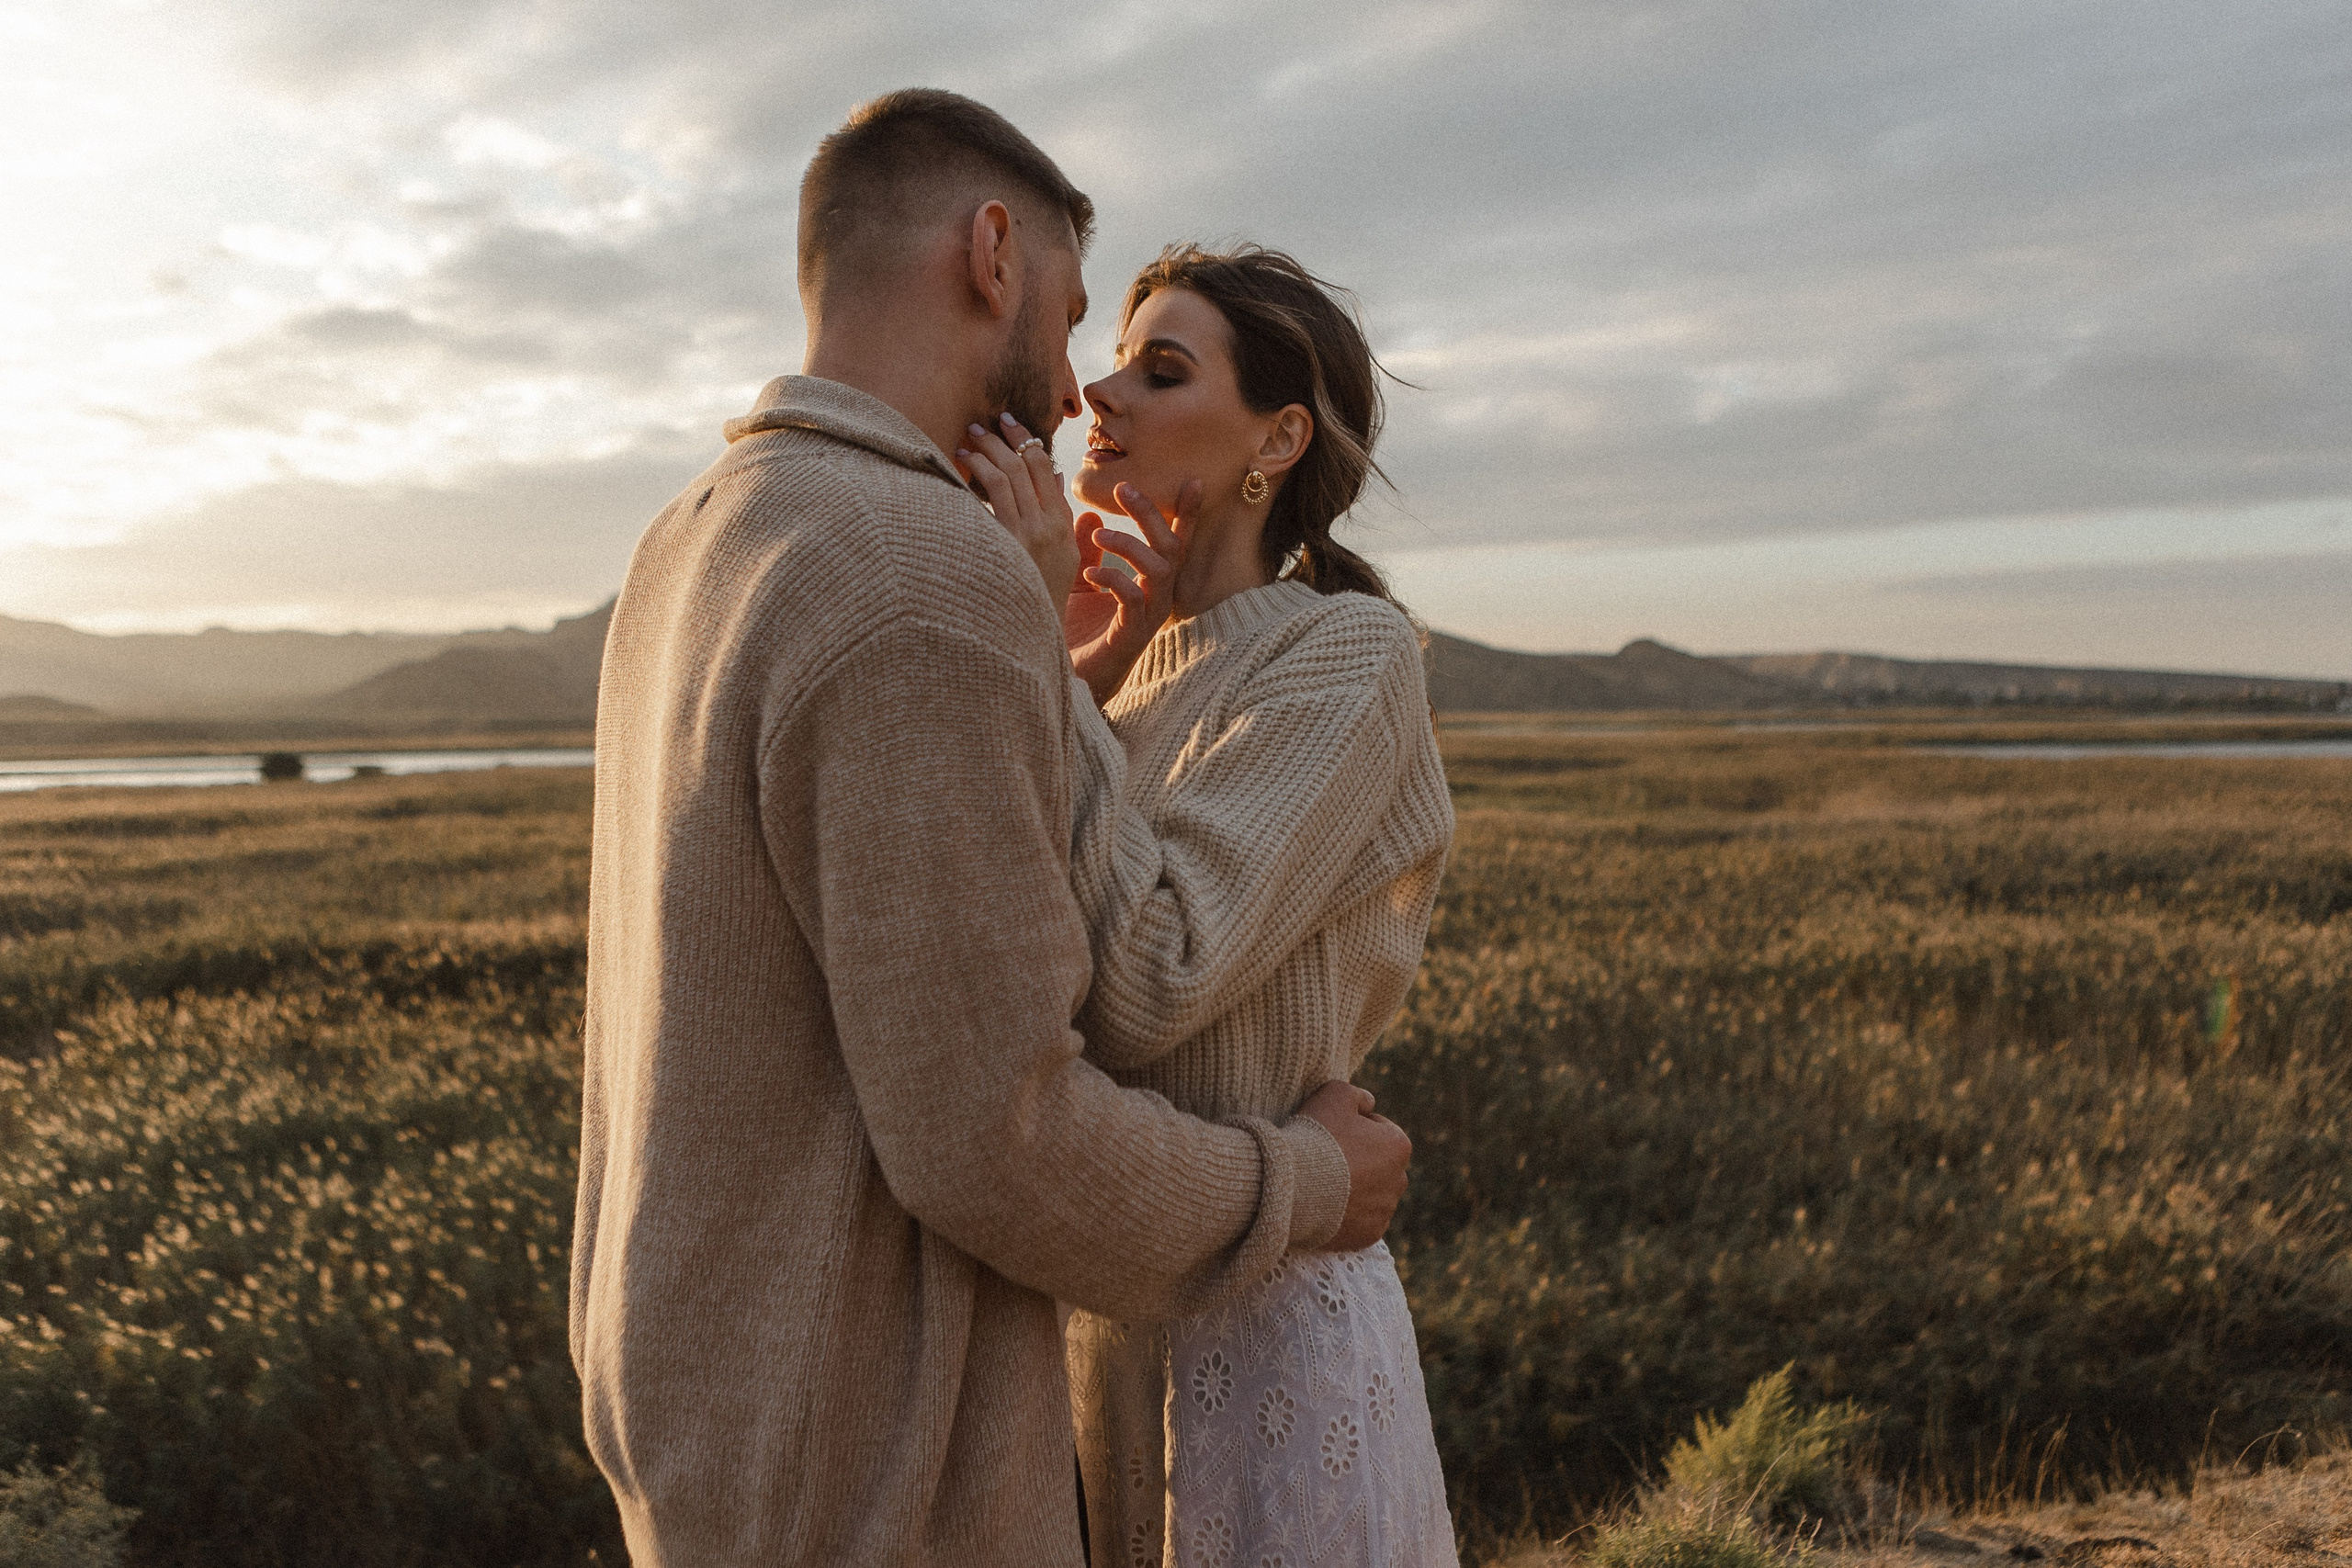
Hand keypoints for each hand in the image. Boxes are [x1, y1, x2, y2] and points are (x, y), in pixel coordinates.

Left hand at [958, 412, 1080, 606]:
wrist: (1032, 634)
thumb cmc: (1040, 598)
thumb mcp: (1064, 559)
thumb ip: (1061, 519)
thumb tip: (1053, 480)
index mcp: (1063, 526)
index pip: (1046, 471)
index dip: (1028, 442)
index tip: (1011, 425)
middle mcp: (1049, 526)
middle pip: (1027, 465)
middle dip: (1005, 437)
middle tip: (984, 423)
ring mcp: (1029, 534)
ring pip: (1008, 474)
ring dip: (986, 450)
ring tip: (968, 437)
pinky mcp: (1007, 542)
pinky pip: (993, 493)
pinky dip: (977, 471)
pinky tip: (961, 463)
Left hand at [1067, 480, 1197, 707]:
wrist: (1061, 677)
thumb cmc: (1074, 632)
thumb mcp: (1078, 583)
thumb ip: (1087, 552)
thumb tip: (1089, 515)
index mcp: (1149, 584)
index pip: (1174, 542)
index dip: (1187, 514)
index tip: (1193, 481)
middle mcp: (1157, 599)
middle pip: (1170, 548)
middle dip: (1150, 515)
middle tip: (1124, 489)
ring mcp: (1148, 619)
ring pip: (1160, 570)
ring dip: (1130, 545)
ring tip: (1098, 534)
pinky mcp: (1131, 636)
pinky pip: (1134, 600)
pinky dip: (1114, 579)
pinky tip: (1090, 573)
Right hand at [1296, 1081, 1409, 1251]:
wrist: (1293, 1186)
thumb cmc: (1315, 1137)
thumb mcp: (1334, 1093)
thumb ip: (1357, 1094)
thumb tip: (1369, 1102)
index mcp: (1399, 1145)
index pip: (1380, 1129)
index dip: (1353, 1127)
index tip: (1330, 1131)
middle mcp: (1400, 1180)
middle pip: (1379, 1165)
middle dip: (1359, 1161)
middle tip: (1325, 1159)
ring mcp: (1384, 1211)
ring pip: (1371, 1195)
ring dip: (1354, 1189)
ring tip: (1322, 1184)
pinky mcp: (1368, 1235)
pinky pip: (1361, 1221)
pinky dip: (1347, 1215)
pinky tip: (1326, 1205)